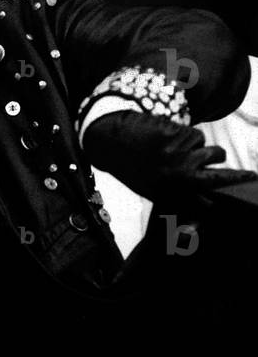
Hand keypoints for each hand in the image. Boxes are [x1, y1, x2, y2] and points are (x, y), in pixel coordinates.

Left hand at [82, 110, 256, 206]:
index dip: (223, 200)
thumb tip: (200, 221)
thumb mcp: (152, 191)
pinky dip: (188, 136)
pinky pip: (197, 136)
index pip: (206, 203)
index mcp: (172, 193)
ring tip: (185, 151)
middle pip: (221, 177)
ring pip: (212, 151)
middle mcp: (180, 176)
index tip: (243, 194)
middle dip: (239, 177)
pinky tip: (170, 138)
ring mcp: (182, 154)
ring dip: (205, 150)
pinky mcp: (181, 135)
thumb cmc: (134, 168)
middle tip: (252, 176)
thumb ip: (178, 202)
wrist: (114, 140)